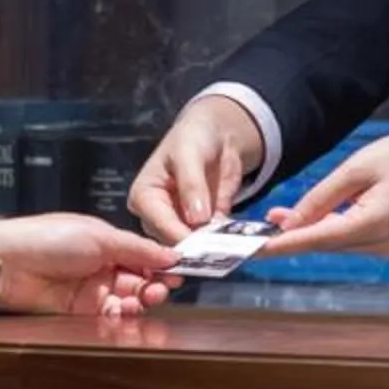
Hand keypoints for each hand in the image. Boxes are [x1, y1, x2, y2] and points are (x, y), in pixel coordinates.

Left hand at [0, 212, 178, 316]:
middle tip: (160, 290)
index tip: (178, 273)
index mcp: (108, 242)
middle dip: (154, 286)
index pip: (144, 256)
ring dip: (139, 301)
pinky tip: (120, 311)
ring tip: (142, 300)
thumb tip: (172, 254)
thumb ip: (138, 249)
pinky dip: (119, 315)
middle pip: (140, 280)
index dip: (162, 265)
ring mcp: (92, 289)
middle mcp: (103, 266)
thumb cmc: (50, 238)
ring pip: (127, 300)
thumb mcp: (101, 237)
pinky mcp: (80, 311)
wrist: (9, 263)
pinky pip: (108, 315)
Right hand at [128, 96, 265, 242]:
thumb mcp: (189, 153)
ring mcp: (180, 226)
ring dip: (214, 251)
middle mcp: (157, 218)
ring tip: (234, 251)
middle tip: (221, 252)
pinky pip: (215, 243)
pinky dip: (229, 245)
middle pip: (173, 242)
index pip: (159, 223)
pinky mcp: (203, 230)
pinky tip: (244, 247)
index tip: (201, 246)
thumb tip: (197, 219)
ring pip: (194, 248)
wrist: (217, 136)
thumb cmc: (193, 138)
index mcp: (144, 197)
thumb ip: (191, 184)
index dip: (179, 235)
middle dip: (197, 249)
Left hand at [258, 120, 388, 260]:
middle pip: (323, 244)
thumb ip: (321, 197)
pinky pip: (346, 240)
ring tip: (274, 219)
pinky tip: (306, 219)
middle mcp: (380, 244)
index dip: (282, 245)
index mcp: (374, 224)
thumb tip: (290, 222)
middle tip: (254, 229)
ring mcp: (385, 247)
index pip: (316, 239)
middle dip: (289, 236)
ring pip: (332, 243)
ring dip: (305, 232)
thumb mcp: (356, 168)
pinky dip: (324, 230)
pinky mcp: (385, 243)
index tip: (253, 250)